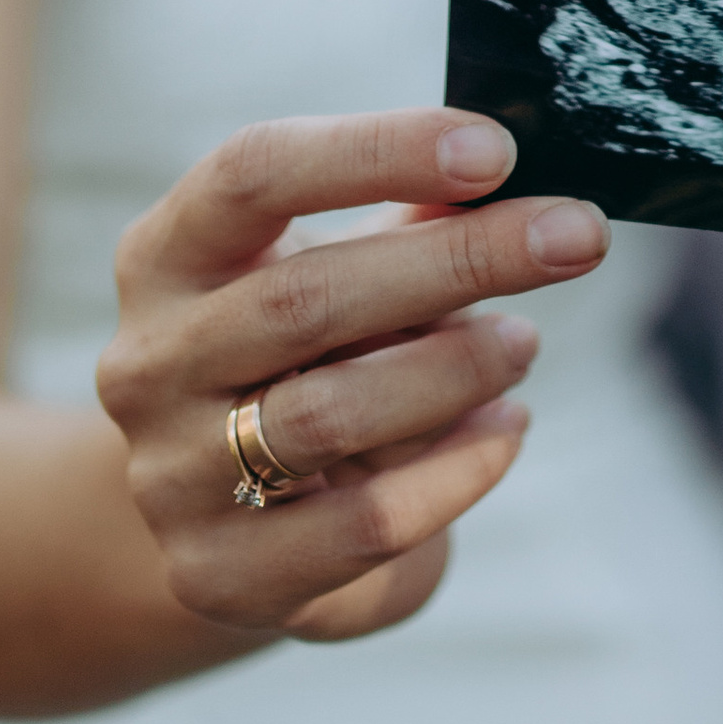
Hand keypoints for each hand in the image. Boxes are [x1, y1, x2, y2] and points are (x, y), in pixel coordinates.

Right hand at [99, 111, 606, 646]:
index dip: (375, 152)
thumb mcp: (336, 270)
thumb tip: (514, 174)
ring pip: (328, 415)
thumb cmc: (301, 355)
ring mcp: (172, 477)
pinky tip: (506, 430)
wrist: (222, 511)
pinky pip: (363, 523)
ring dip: (452, 371)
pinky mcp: (221, 573)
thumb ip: (410, 221)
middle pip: (303, 297)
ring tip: (523, 343)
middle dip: (458, 260)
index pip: (252, 174)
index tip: (495, 150)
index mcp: (165, 256)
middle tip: (574, 238)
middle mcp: (148, 363)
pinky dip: (455, 472)